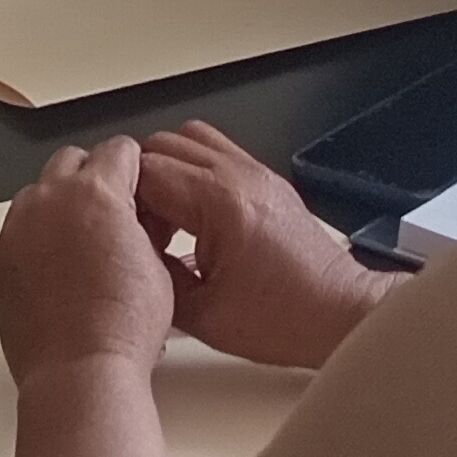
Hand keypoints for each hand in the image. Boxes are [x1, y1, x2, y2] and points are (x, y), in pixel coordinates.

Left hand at [0, 139, 177, 382]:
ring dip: (59, 207)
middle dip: (93, 179)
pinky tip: (56, 274)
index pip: (118, 150)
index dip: (135, 170)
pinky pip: (17, 234)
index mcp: (97, 192)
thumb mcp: (159, 265)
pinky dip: (35, 243)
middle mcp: (51, 200)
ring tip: (81, 247)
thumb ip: (143, 226)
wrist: (80, 371)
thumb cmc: (121, 327)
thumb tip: (136, 222)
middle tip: (111, 214)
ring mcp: (18, 229)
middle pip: (72, 161)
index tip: (137, 187)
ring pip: (38, 194)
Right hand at [134, 121, 384, 369]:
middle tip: (135, 223)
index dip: (121, 201)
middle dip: (137, 180)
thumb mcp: (202, 314)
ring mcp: (253, 171)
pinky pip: (215, 150)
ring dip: (165, 167)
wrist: (337, 314)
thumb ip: (156, 275)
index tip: (118, 230)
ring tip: (162, 213)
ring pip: (188, 138)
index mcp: (218, 202)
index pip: (144, 171)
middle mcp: (237, 175)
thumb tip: (127, 255)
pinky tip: (189, 212)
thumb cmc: (285, 318)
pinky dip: (192, 169)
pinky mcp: (264, 179)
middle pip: (160, 145)